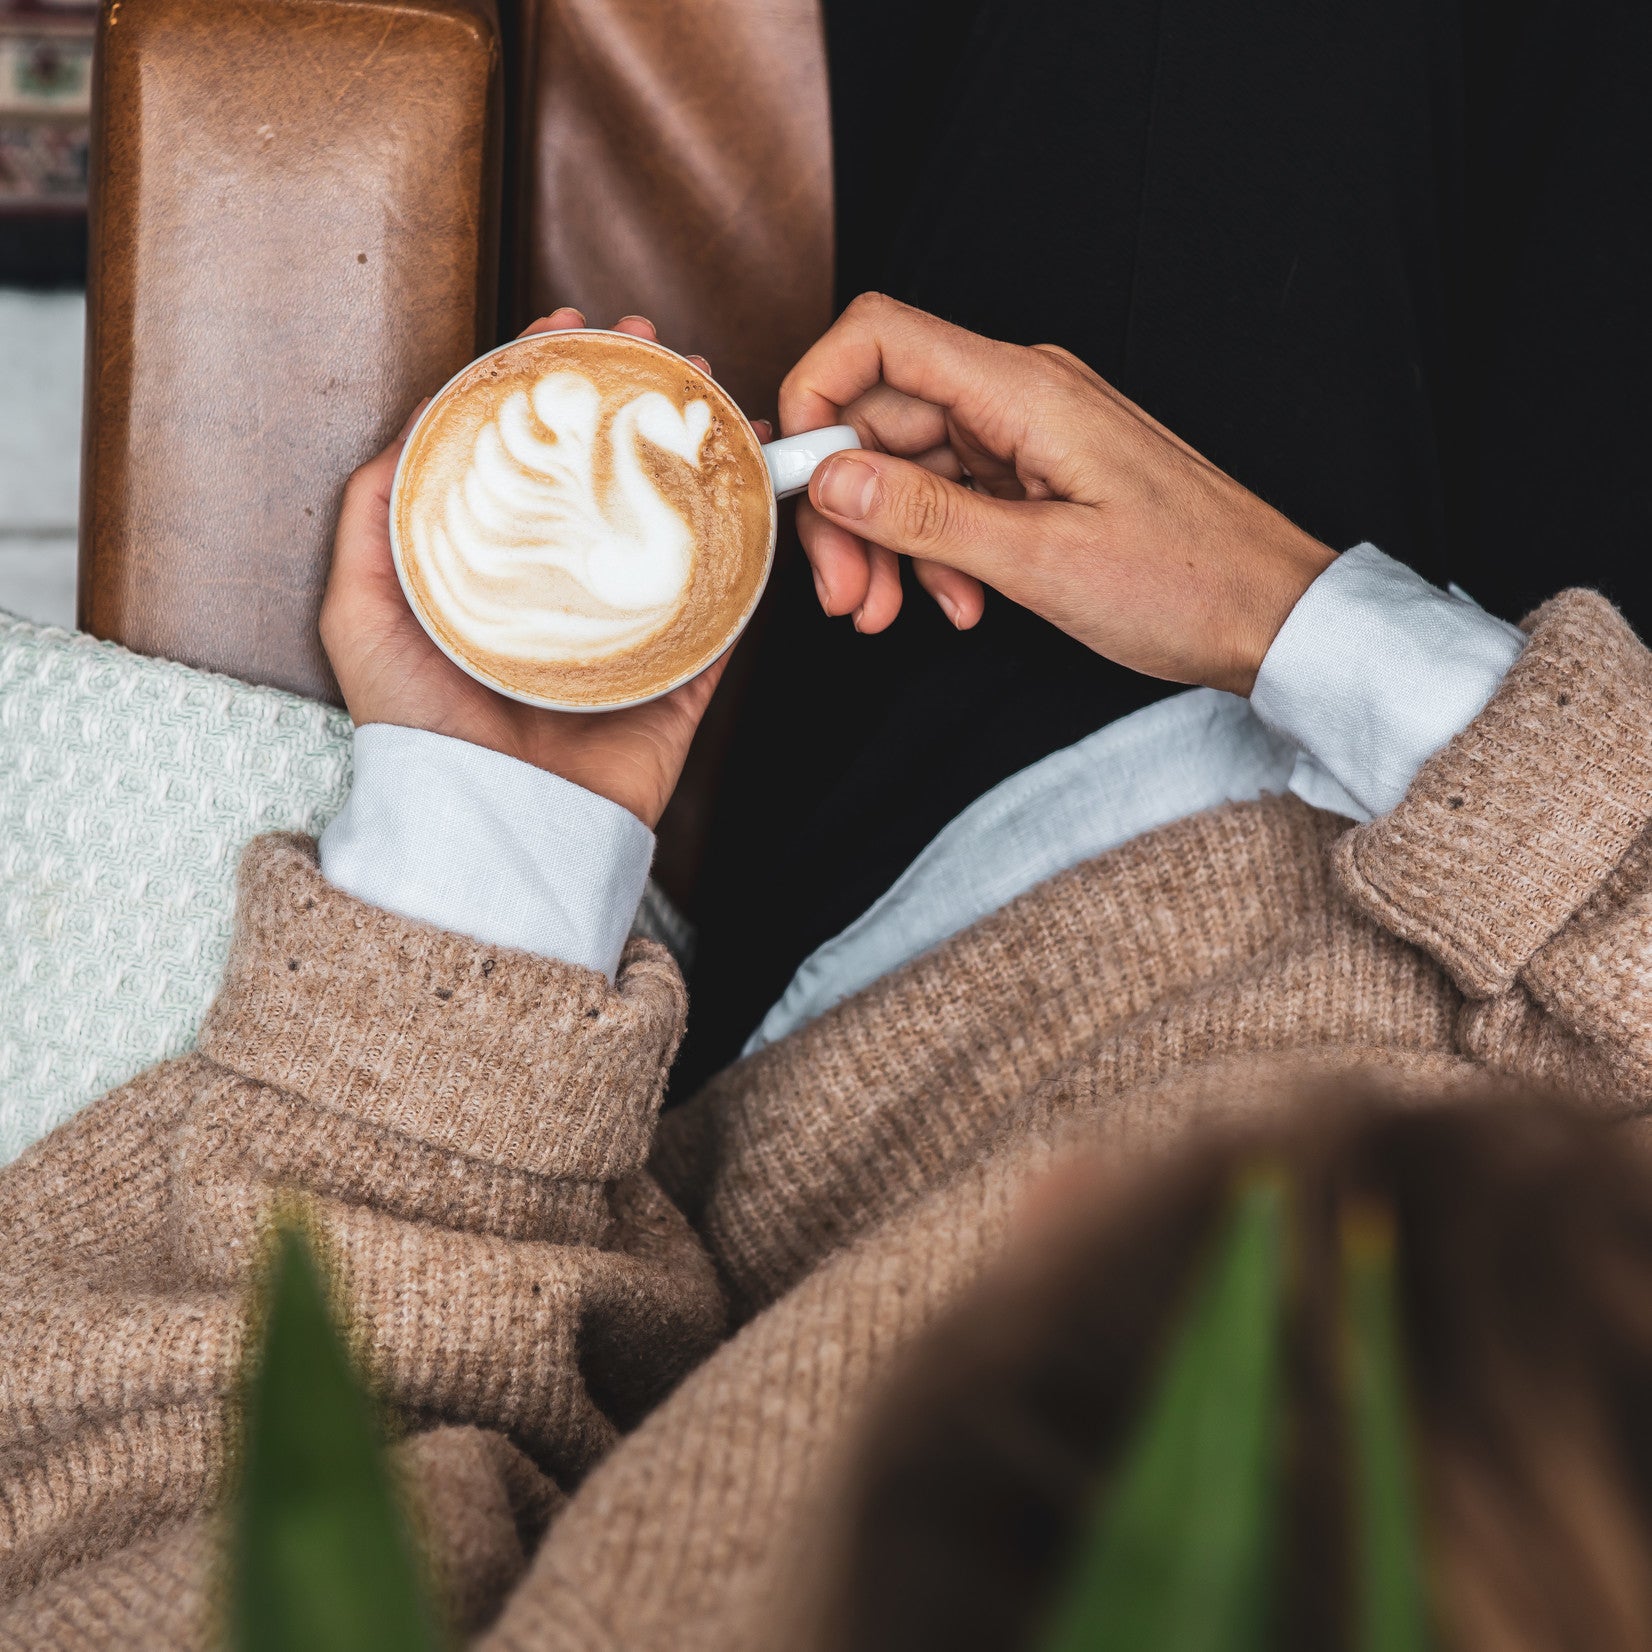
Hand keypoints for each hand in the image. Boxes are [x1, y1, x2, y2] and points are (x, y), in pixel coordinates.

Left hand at [320, 310, 769, 828]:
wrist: (497, 831)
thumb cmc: (421, 732)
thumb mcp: (361, 615)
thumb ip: (371, 524)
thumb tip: (405, 433)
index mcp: (498, 565)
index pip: (527, 452)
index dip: (547, 383)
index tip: (568, 329)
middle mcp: (568, 584)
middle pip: (608, 470)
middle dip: (635, 395)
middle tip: (657, 344)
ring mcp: (631, 624)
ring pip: (675, 518)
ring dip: (698, 446)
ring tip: (716, 391)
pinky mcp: (683, 669)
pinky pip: (727, 600)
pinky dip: (752, 542)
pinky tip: (761, 483)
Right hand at [781, 294, 1334, 694]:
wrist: (1272, 614)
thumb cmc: (1186, 584)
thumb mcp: (1042, 562)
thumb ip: (927, 515)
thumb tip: (830, 477)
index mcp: (1024, 391)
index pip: (880, 336)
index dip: (817, 394)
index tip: (794, 481)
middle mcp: (1020, 395)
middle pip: (883, 416)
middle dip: (846, 505)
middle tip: (844, 595)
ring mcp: (1030, 434)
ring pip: (911, 465)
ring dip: (887, 540)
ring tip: (891, 614)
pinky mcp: (1039, 474)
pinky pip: (954, 495)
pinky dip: (936, 549)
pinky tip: (956, 604)